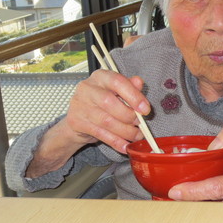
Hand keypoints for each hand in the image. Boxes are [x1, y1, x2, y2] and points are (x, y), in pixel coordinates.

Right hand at [25, 69, 149, 177]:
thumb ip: (129, 87)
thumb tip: (139, 83)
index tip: (145, 109)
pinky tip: (125, 145)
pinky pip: (100, 134)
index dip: (133, 96)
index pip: (117, 81)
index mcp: (100, 76)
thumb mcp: (116, 91)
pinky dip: (116, 141)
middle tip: (140, 123)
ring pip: (106, 121)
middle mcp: (87, 88)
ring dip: (125, 131)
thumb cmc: (102, 101)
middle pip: (109, 102)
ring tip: (136, 136)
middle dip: (128, 115)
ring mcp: (79, 105)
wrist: (79, 117)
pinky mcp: (77, 122)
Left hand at [168, 127, 222, 201]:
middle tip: (178, 193)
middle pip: (216, 206)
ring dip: (206, 205)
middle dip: (195, 201)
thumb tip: (209, 150)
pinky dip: (219, 206)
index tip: (176, 192)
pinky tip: (211, 198)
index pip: (217, 188)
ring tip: (193, 195)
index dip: (194, 192)